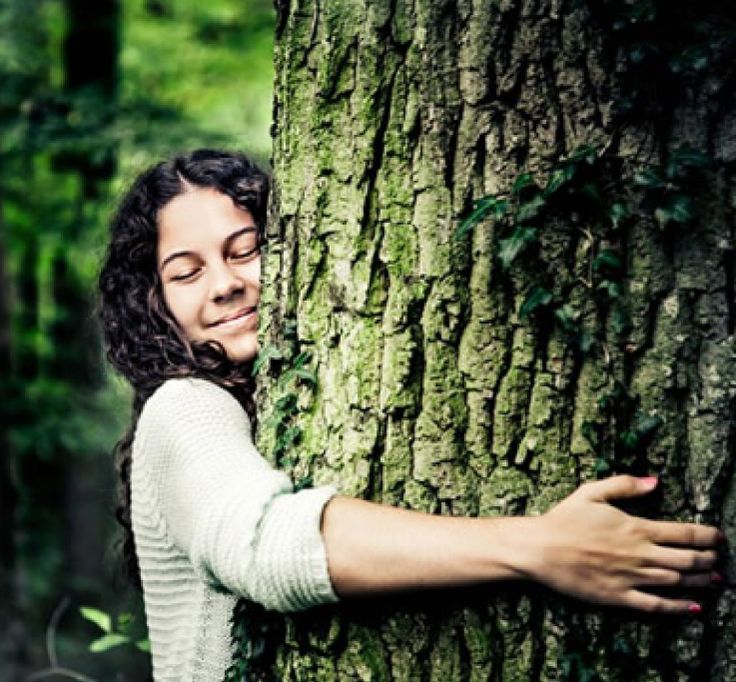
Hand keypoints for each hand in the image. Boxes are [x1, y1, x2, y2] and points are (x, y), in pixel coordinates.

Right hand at [520, 475, 721, 612]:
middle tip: (717, 558)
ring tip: (715, 580)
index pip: (684, 533)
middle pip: (688, 560)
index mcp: (635, 527)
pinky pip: (655, 605)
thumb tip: (654, 481)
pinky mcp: (618, 596)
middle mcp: (639, 554)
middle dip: (709, 560)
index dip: (707, 535)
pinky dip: (679, 607)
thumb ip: (624, 484)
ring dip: (701, 581)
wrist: (539, 548)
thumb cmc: (563, 519)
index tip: (718, 536)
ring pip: (677, 582)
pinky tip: (694, 607)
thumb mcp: (591, 492)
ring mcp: (630, 577)